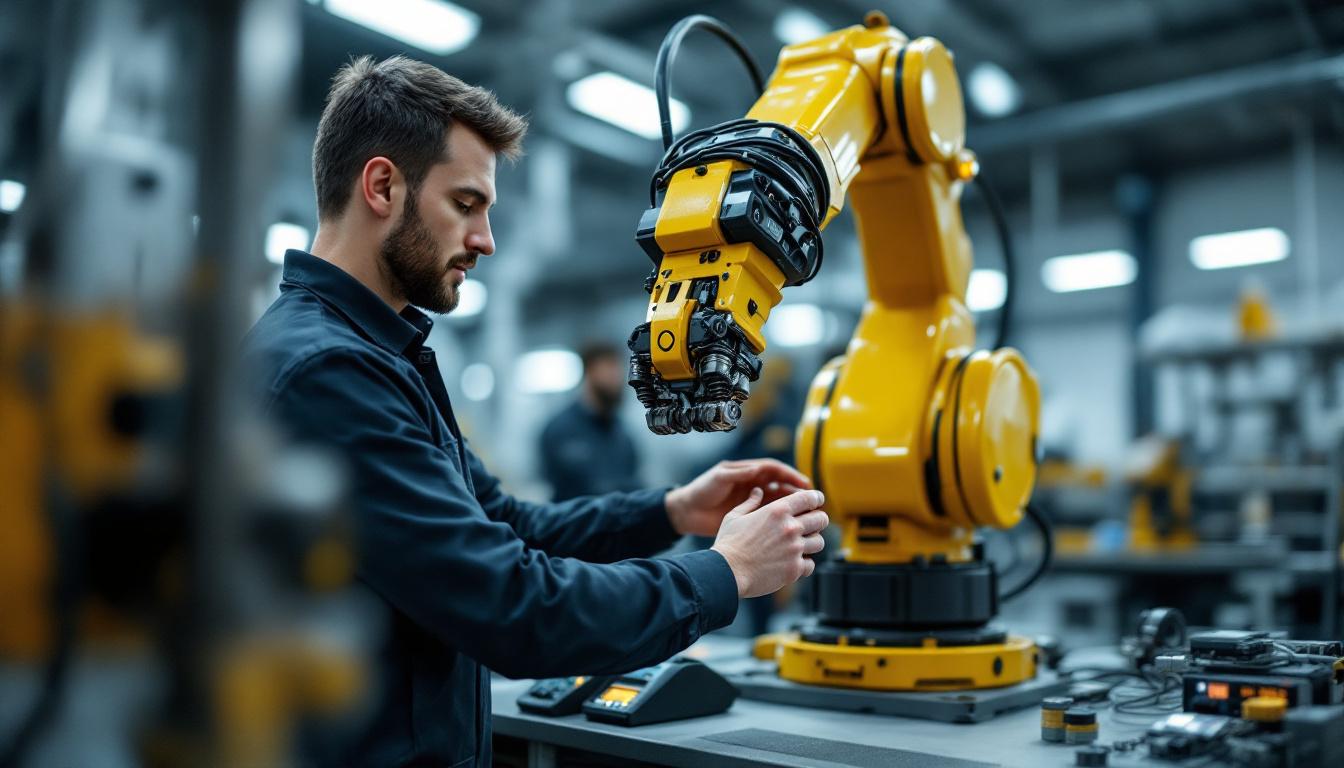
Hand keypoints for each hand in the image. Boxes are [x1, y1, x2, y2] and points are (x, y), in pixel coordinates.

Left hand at [664, 459, 811, 536]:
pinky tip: (791, 528)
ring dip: (793, 508)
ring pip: (779, 503)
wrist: (688, 511)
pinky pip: (770, 517)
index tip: (805, 484)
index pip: (775, 471)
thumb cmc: (701, 490)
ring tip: (806, 516)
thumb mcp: (720, 478)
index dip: (791, 476)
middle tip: (813, 502)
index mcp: (748, 473)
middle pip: (782, 486)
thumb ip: (739, 473)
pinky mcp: (750, 517)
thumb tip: (759, 468)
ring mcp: (753, 502)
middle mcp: (754, 486)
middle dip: (798, 492)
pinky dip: (781, 521)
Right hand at [711, 488, 827, 597]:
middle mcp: (790, 527)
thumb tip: (758, 491)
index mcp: (777, 511)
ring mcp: (794, 549)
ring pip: (819, 542)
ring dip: (812, 543)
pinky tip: (793, 563)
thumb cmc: (728, 544)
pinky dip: (804, 564)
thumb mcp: (735, 516)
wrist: (726, 572)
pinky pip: (810, 564)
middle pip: (821, 519)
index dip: (816, 498)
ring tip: (801, 546)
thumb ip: (750, 503)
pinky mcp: (794, 569)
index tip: (817, 501)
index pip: (809, 498)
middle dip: (818, 520)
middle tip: (811, 525)